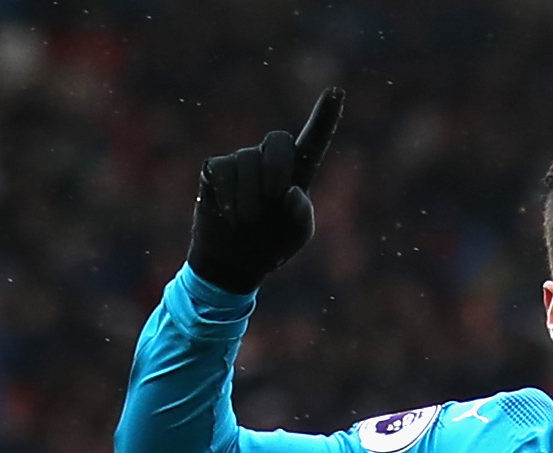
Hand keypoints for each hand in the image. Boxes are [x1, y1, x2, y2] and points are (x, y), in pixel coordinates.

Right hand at [187, 87, 343, 292]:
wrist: (233, 260)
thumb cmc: (270, 243)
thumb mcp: (294, 237)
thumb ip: (301, 217)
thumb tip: (292, 190)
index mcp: (297, 173)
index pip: (313, 140)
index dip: (325, 116)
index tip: (337, 91)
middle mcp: (269, 160)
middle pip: (278, 140)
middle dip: (277, 168)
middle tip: (274, 197)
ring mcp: (241, 161)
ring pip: (248, 162)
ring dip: (250, 199)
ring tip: (248, 221)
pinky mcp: (215, 168)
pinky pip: (223, 172)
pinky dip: (229, 198)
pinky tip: (229, 213)